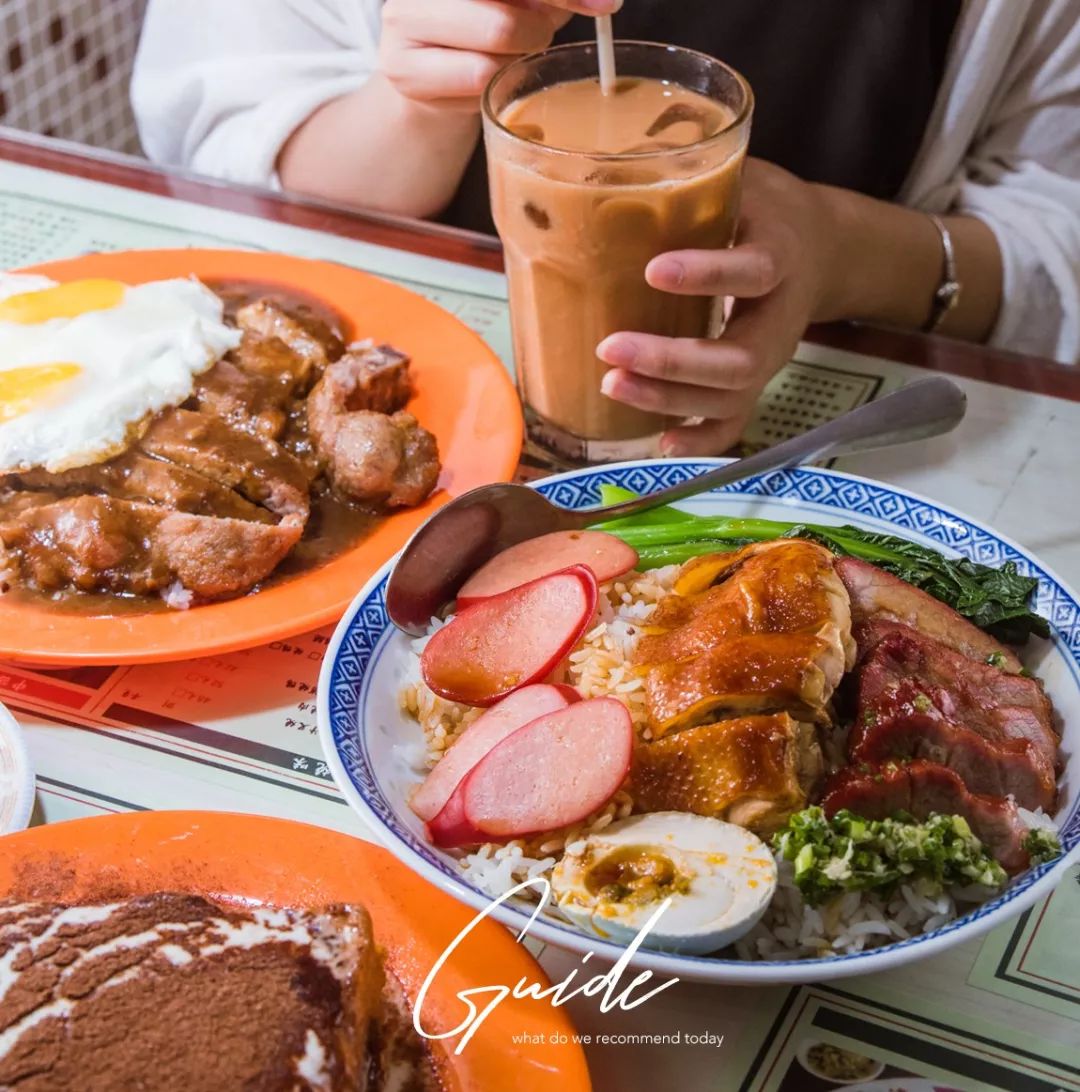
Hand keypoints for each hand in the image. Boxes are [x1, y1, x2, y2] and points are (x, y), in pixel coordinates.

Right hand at [380, 0, 621, 110]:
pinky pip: (477, 77)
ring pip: (498, 34)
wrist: (427, 80)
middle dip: (541, 17)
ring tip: (508, 50)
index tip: (606, 4)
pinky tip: (486, 76)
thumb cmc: (481, 26)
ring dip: (521, 49)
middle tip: (543, 32)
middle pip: (506, 5)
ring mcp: (404, 20)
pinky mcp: (404, 70)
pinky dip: (495, 80)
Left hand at [597, 158, 842, 455]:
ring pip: (730, 397)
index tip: (654, 271)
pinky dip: (700, 441)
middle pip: (739, 359)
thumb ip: (689, 174)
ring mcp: (769, 358)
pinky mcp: (753, 383)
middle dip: (673, 361)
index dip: (709, 275)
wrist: (819, 246)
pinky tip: (660, 445)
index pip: (756, 271)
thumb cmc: (761, 208)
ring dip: (668, 400)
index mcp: (783, 254)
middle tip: (611, 348)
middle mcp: (782, 318)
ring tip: (611, 383)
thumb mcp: (738, 176)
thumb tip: (602, 161)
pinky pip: (733, 423)